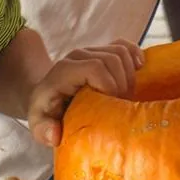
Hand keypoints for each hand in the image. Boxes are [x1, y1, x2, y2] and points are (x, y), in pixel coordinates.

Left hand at [27, 40, 144, 146]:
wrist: (46, 95)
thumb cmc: (46, 111)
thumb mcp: (39, 123)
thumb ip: (43, 129)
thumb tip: (55, 134)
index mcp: (64, 71)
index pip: (95, 67)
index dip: (109, 85)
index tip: (113, 105)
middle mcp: (78, 56)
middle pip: (112, 59)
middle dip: (123, 84)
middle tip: (123, 105)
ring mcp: (91, 51)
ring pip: (120, 51)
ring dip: (130, 75)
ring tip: (127, 96)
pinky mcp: (102, 51)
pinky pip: (123, 45)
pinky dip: (135, 55)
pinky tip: (140, 69)